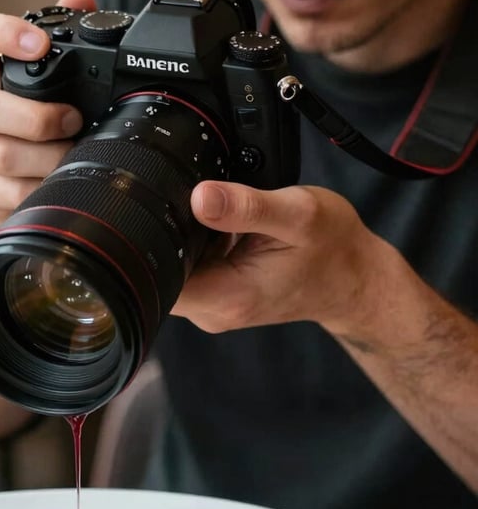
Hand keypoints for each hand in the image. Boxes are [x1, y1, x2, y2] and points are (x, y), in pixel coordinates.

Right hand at [0, 0, 96, 223]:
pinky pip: (6, 193)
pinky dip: (38, 189)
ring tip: (72, 155)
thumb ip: (68, 37)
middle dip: (37, 118)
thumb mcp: (55, 80)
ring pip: (0, 155)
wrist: (20, 179)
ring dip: (45, 157)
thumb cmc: (39, 119)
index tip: (38, 44)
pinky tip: (56, 183)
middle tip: (73, 121)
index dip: (3, 34)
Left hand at [172, 180, 389, 334]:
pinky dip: (203, 245)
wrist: (355, 280)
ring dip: (189, 240)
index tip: (167, 212)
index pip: (157, 279)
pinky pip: (193, 268)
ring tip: (227, 224)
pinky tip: (228, 233)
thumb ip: (246, 207)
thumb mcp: (298, 214)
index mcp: (227, 297)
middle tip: (209, 211)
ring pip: (174, 268)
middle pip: (159, 272)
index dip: (151, 243)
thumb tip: (199, 197)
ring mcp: (215, 306)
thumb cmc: (334, 250)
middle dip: (171, 235)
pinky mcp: (220, 296)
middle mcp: (214, 311)